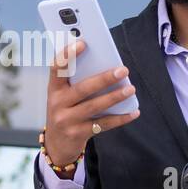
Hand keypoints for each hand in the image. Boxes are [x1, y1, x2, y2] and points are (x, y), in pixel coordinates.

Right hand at [43, 38, 139, 166]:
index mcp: (53, 89)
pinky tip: (133, 112)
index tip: (83, 43)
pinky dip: (120, 118)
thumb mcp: (64, 96)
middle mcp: (57, 104)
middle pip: (83, 88)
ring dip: (115, 97)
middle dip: (104, 78)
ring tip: (131, 89)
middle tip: (123, 70)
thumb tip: (107, 66)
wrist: (57, 145)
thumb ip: (78, 82)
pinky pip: (103, 124)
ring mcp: (67, 120)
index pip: (57, 68)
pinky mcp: (78, 134)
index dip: (68, 54)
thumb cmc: (65, 111)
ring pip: (94, 106)